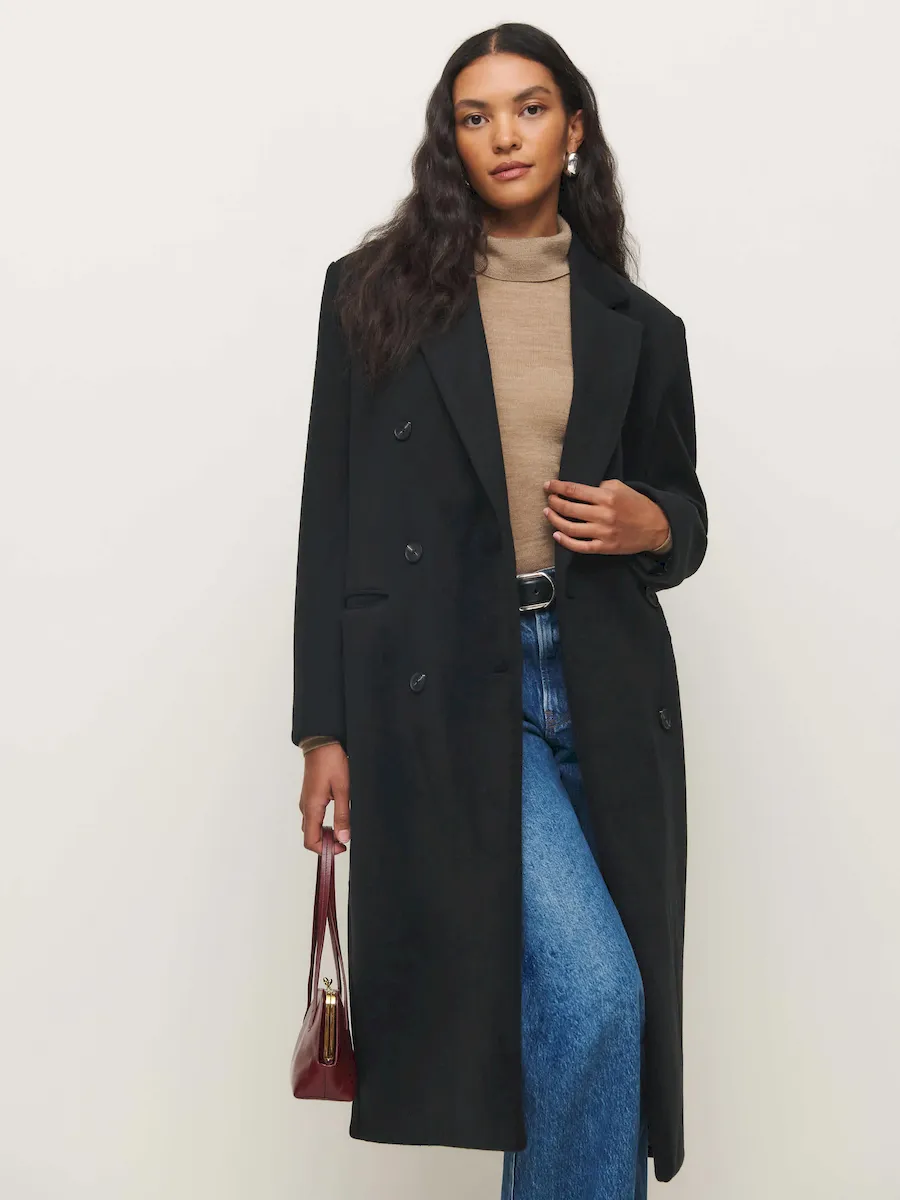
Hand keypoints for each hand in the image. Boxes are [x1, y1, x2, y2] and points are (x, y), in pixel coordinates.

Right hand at [299, 743, 350, 853]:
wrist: (322, 742)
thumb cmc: (332, 762)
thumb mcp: (343, 789)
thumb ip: (343, 815)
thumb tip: (343, 838)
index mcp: (312, 808)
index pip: (311, 841)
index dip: (326, 850)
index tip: (342, 847)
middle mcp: (305, 807)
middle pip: (311, 836)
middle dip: (327, 843)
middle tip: (345, 838)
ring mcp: (306, 801)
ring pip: (312, 827)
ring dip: (326, 833)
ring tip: (344, 827)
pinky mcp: (310, 796)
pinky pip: (314, 817)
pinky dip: (324, 823)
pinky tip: (338, 816)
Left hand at [542, 478, 669, 554]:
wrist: (655, 527)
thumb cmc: (636, 505)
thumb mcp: (620, 487)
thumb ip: (600, 486)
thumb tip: (578, 489)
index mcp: (607, 497)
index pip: (574, 490)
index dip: (558, 487)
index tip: (548, 485)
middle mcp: (603, 514)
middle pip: (569, 509)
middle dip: (554, 503)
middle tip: (549, 500)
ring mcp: (603, 532)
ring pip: (570, 528)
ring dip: (555, 520)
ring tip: (548, 513)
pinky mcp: (604, 547)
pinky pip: (579, 546)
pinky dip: (565, 541)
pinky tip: (556, 534)